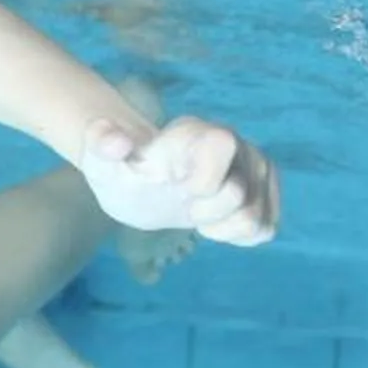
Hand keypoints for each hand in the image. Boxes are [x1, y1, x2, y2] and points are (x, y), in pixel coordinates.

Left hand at [76, 113, 279, 244]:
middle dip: (203, 211)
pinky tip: (214, 222)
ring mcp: (256, 170)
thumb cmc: (124, 172)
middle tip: (182, 202)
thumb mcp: (101, 161)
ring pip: (254, 218)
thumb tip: (114, 141)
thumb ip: (101, 144)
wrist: (144, 187)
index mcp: (197, 132)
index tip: (180, 187)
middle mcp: (237, 145)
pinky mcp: (266, 195)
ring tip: (196, 210)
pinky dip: (236, 236)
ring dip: (220, 226)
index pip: (223, 143)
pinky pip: (264, 228)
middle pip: (237, 195)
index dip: (204, 177)